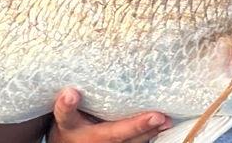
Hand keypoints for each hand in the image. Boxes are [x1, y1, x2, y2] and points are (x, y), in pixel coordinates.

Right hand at [49, 87, 170, 142]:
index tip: (156, 115)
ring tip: (167, 120)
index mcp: (97, 138)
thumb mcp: (64, 120)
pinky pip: (136, 140)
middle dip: (150, 128)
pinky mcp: (122, 142)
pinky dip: (148, 132)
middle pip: (134, 138)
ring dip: (153, 131)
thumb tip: (70, 93)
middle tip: (166, 117)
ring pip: (138, 141)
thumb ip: (66, 107)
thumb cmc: (68, 129)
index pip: (120, 131)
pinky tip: (159, 123)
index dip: (139, 124)